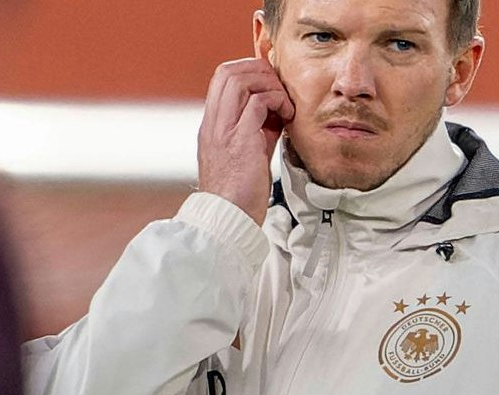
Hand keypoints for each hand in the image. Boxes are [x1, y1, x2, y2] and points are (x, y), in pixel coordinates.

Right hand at [198, 59, 290, 214]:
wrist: (228, 220)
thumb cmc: (239, 193)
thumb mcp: (246, 152)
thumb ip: (257, 128)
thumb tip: (276, 111)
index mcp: (212, 125)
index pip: (222, 78)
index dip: (249, 72)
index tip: (270, 86)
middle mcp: (213, 123)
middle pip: (228, 71)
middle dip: (259, 71)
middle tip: (278, 89)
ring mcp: (223, 130)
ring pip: (239, 79)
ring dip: (268, 84)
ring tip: (283, 104)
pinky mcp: (239, 140)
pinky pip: (258, 102)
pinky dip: (277, 102)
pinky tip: (286, 117)